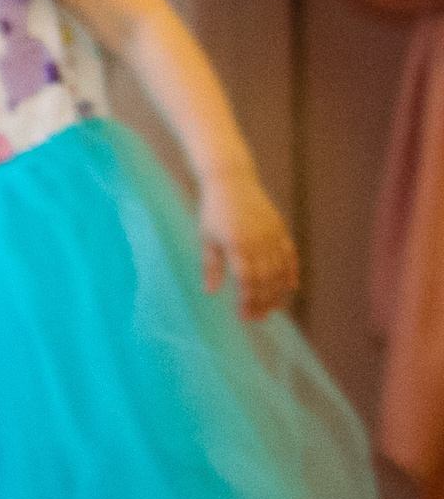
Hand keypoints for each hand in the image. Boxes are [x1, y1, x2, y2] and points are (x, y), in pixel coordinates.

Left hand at [199, 168, 298, 319]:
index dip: (247, 301)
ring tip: (271, 309)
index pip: (247, 281)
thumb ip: (211, 266)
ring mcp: (272, 236)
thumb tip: (209, 292)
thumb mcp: (207, 237)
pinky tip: (290, 287)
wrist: (230, 179)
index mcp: (237, 245)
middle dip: (262, 303)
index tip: (243, 316)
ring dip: (277, 293)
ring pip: (280, 271)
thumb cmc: (213, 209)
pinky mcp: (280, 229)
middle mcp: (258, 242)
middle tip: (256, 318)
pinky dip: (291, 272)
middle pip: (266, 281)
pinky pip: (289, 256)